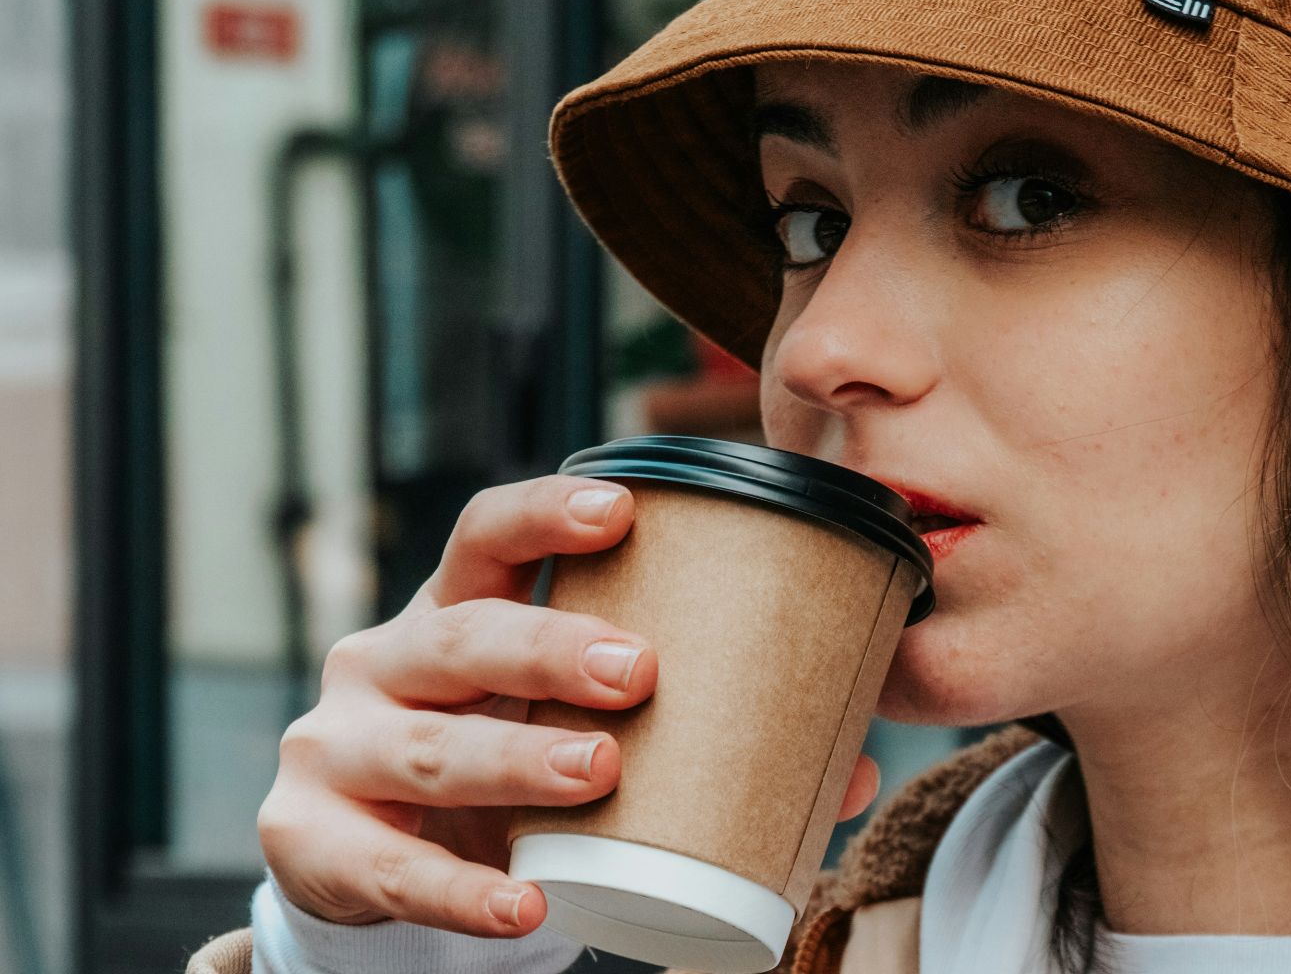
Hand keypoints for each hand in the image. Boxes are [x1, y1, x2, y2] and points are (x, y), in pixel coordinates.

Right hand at [257, 475, 882, 936]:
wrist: (383, 865)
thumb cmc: (503, 766)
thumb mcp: (571, 730)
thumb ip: (699, 736)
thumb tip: (855, 763)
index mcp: (453, 613)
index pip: (485, 536)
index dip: (546, 514)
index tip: (623, 506)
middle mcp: (383, 661)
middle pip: (462, 634)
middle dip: (550, 645)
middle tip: (641, 671)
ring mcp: (337, 747)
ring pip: (428, 746)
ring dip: (516, 760)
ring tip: (601, 773)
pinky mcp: (311, 839)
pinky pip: (388, 868)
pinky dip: (460, 893)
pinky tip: (523, 908)